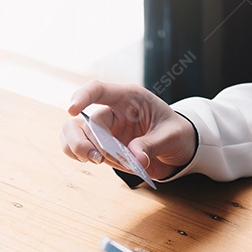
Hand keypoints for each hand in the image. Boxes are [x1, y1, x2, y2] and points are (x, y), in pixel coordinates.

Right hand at [60, 81, 196, 180]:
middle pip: (83, 121)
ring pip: (74, 134)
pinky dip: (81, 157)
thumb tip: (135, 157)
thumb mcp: (171, 135)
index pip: (99, 90)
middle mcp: (112, 112)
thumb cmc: (176, 132)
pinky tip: (96, 162)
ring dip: (79, 150)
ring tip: (99, 162)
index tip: (72, 109)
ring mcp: (105, 131)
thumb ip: (152, 144)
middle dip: (82, 140)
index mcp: (128, 98)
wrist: (178, 148)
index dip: (82, 96)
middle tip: (97, 158)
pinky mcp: (103, 147)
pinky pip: (80, 150)